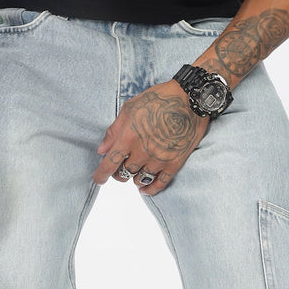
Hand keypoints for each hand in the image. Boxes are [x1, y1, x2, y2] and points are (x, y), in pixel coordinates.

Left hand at [92, 81, 208, 196]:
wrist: (189, 99)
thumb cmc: (158, 99)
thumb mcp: (130, 108)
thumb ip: (114, 130)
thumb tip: (102, 149)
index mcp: (129, 137)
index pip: (110, 163)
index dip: (101, 174)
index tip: (99, 179)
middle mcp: (143, 151)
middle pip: (124, 173)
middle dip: (119, 173)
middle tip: (120, 168)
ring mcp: (159, 159)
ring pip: (141, 179)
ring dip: (134, 178)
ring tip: (135, 172)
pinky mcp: (175, 162)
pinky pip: (161, 183)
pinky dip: (151, 189)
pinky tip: (145, 189)